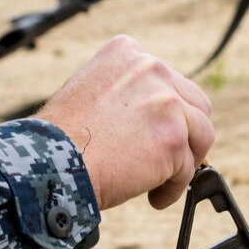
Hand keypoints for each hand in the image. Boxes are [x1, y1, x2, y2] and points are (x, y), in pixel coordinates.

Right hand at [37, 35, 214, 209]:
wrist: (48, 161)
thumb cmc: (59, 137)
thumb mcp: (90, 91)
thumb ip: (127, 93)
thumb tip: (158, 117)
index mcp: (128, 52)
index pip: (167, 81)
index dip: (165, 113)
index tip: (151, 134)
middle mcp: (151, 68)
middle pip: (196, 103)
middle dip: (185, 133)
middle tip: (166, 158)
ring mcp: (166, 102)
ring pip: (201, 135)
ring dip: (183, 161)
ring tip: (158, 181)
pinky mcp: (173, 138)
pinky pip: (188, 169)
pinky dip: (173, 188)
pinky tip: (152, 196)